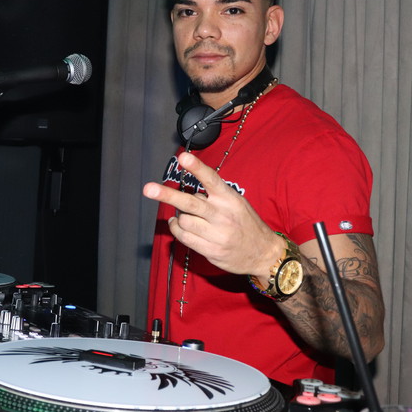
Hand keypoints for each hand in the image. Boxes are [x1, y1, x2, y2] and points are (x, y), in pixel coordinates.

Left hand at [142, 152, 282, 278]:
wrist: (263, 254)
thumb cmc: (246, 223)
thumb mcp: (236, 203)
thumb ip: (214, 196)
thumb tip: (188, 192)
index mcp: (230, 199)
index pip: (211, 179)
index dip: (196, 168)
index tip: (183, 157)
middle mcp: (223, 215)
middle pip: (190, 203)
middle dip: (167, 195)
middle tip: (148, 189)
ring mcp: (217, 234)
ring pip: (183, 221)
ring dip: (178, 217)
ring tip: (182, 215)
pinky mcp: (211, 250)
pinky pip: (184, 238)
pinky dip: (177, 230)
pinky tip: (178, 225)